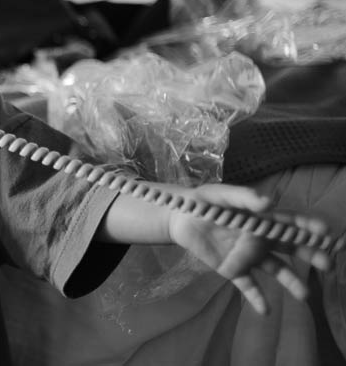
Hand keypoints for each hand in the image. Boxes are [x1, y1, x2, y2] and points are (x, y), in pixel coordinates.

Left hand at [168, 184, 333, 314]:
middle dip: (311, 254)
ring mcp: (248, 256)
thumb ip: (242, 197)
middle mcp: (260, 238)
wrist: (178, 216)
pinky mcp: (232, 269)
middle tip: (328, 264)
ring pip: (275, 270)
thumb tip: (267, 202)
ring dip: (291, 281)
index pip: (290, 222)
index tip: (326, 233)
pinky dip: (257, 298)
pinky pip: (248, 285)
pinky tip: (265, 311)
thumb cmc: (202, 201)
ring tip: (304, 295)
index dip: (308, 227)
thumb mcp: (219, 194)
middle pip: (291, 247)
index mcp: (261, 218)